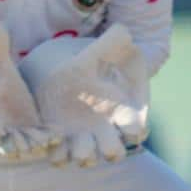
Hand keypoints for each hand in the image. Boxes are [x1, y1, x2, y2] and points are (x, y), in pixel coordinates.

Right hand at [0, 20, 54, 158]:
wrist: (3, 83)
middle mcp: (1, 129)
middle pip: (6, 143)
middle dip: (15, 144)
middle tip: (27, 143)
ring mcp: (18, 133)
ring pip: (26, 144)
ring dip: (35, 144)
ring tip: (46, 141)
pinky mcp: (34, 132)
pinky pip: (42, 138)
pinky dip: (49, 138)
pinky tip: (58, 135)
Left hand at [19, 25, 149, 167]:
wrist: (61, 72)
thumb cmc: (90, 63)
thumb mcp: (101, 51)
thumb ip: (112, 42)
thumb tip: (124, 33)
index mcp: (122, 111)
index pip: (136, 130)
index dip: (134, 130)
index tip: (127, 124)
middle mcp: (105, 130)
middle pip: (113, 152)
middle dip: (108, 149)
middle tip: (97, 136)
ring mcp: (83, 138)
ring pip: (86, 158)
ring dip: (81, 153)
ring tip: (71, 138)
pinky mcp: (61, 140)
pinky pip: (60, 158)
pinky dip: (57, 154)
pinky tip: (53, 138)